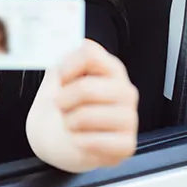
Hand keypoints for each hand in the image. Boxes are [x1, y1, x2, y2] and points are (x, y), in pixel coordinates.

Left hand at [26, 39, 138, 172]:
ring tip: (72, 124)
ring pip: (86, 116)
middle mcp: (125, 91)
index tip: (60, 78)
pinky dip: (79, 142)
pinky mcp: (126, 145)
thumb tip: (58, 41)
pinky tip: (82, 139)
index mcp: (111, 69)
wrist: (57, 140)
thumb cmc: (62, 108)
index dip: (67, 67)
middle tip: (62, 106)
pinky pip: (94, 141)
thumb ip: (61, 57)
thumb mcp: (57, 78)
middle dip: (63, 101)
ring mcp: (129, 118)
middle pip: (86, 88)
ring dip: (69, 123)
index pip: (90, 54)